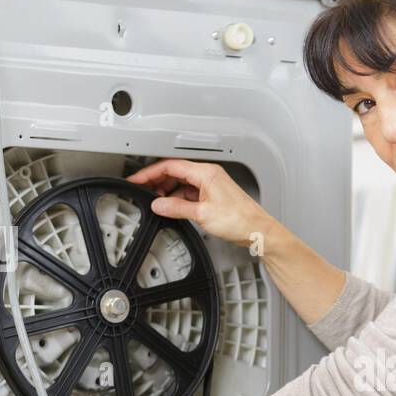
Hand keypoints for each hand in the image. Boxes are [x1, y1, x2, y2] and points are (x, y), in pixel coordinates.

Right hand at [127, 159, 272, 248]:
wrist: (258, 230)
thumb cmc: (239, 219)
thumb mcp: (202, 214)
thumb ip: (176, 208)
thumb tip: (158, 204)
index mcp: (205, 172)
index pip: (170, 166)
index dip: (150, 172)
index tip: (136, 180)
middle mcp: (209, 175)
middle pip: (175, 172)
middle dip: (157, 181)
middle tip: (143, 191)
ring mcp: (211, 184)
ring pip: (182, 182)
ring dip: (168, 190)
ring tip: (157, 202)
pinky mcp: (213, 195)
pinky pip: (190, 192)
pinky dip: (179, 198)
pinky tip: (173, 207)